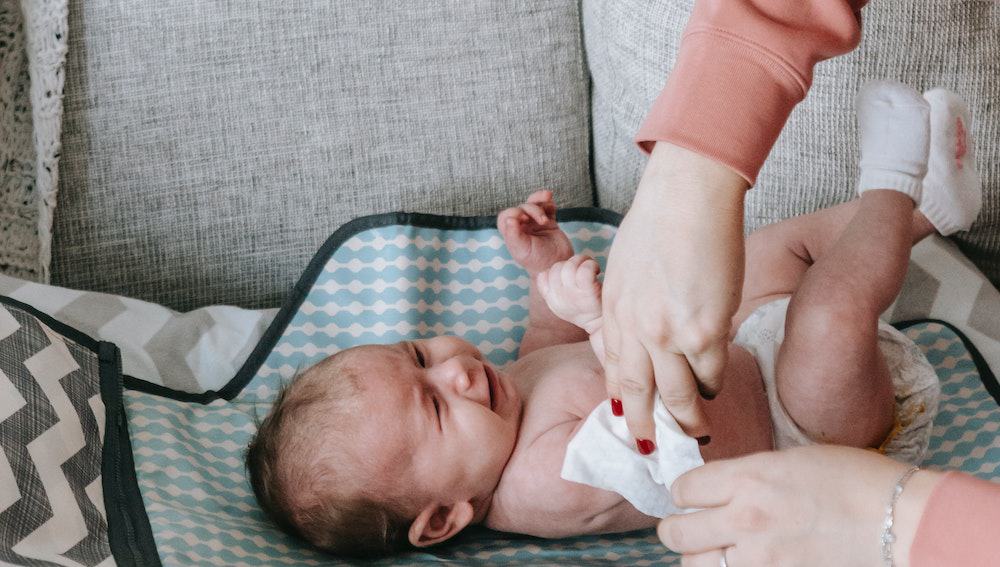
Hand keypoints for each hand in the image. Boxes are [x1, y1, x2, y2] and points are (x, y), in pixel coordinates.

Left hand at [498, 189, 573, 274]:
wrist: (558, 264)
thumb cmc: (536, 261)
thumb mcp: (522, 250)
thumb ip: (513, 235)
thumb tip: (509, 219)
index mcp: (512, 233)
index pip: (506, 216)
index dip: (513, 212)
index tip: (523, 218)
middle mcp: (523, 227)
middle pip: (522, 208)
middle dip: (532, 209)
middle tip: (542, 221)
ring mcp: (536, 223)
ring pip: (534, 204)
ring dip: (540, 201)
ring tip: (548, 201)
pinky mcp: (549, 222)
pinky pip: (548, 207)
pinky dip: (549, 203)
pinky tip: (552, 204)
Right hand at [536, 254, 601, 333]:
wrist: (606, 327)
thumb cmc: (589, 311)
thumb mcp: (566, 304)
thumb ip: (557, 289)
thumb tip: (553, 270)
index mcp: (553, 300)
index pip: (543, 276)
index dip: (556, 270)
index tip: (570, 275)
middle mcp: (559, 299)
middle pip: (556, 268)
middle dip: (570, 263)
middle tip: (584, 268)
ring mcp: (573, 295)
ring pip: (568, 266)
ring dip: (581, 261)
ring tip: (591, 267)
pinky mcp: (588, 292)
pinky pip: (584, 270)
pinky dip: (591, 265)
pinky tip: (597, 270)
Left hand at [601, 143, 747, 442]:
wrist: (687, 197)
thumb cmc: (659, 221)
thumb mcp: (626, 267)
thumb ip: (630, 304)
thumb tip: (645, 331)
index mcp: (613, 310)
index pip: (614, 368)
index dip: (622, 399)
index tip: (628, 418)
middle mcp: (635, 328)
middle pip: (640, 392)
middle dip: (646, 427)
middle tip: (652, 450)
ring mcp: (668, 333)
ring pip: (678, 395)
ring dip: (687, 419)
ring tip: (695, 434)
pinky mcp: (705, 329)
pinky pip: (711, 371)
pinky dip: (714, 382)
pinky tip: (716, 388)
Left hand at [658, 445, 943, 566]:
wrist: (902, 521)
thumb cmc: (857, 481)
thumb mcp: (793, 459)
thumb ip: (749, 475)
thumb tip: (720, 488)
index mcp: (749, 477)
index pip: (683, 488)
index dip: (685, 492)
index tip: (693, 495)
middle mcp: (745, 518)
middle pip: (676, 532)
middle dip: (679, 529)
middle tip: (691, 527)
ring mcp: (760, 559)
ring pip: (695, 566)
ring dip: (701, 557)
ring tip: (716, 551)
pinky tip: (744, 562)